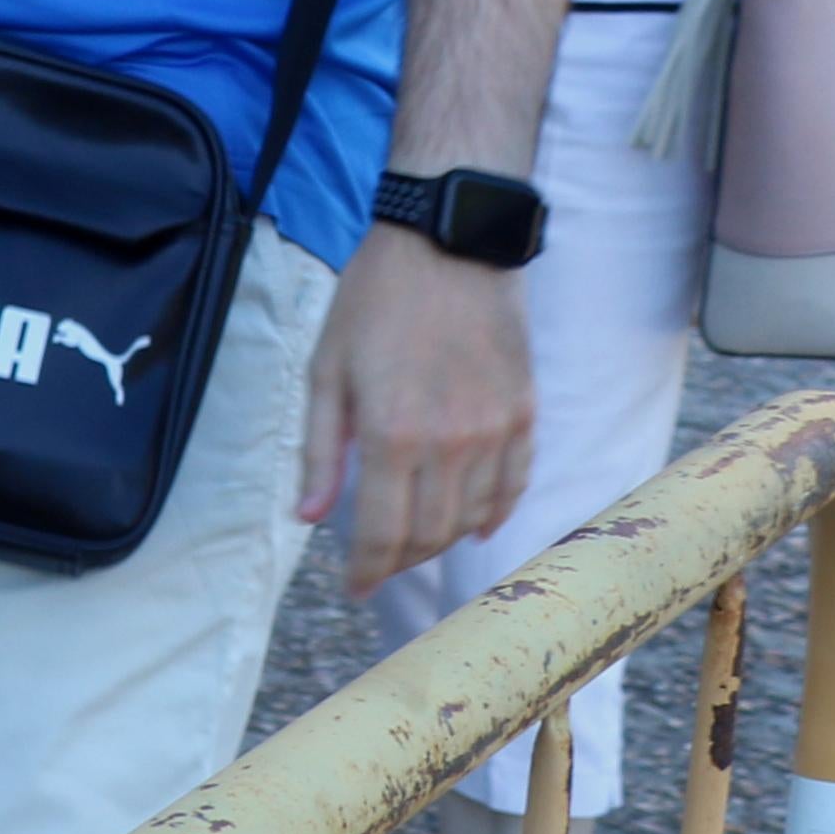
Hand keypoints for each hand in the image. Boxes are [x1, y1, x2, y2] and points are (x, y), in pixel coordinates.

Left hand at [294, 227, 531, 595]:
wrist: (448, 244)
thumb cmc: (374, 300)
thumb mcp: (327, 369)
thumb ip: (321, 450)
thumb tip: (308, 518)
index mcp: (393, 433)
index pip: (383, 533)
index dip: (366, 571)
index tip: (353, 588)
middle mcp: (452, 443)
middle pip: (429, 535)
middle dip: (398, 560)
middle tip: (376, 563)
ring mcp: (496, 431)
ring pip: (472, 518)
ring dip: (440, 540)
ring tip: (414, 542)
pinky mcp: (525, 414)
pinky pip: (514, 486)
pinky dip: (492, 514)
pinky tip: (471, 523)